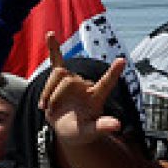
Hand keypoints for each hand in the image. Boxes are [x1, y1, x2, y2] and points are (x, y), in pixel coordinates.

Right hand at [38, 32, 124, 146]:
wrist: (69, 130)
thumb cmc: (82, 132)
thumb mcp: (91, 132)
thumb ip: (102, 127)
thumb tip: (117, 125)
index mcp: (96, 96)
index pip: (107, 82)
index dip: (113, 72)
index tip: (122, 60)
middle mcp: (86, 85)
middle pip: (67, 79)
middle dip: (54, 96)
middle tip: (50, 112)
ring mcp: (74, 82)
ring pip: (57, 74)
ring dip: (46, 92)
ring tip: (46, 108)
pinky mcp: (61, 81)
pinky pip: (57, 60)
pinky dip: (54, 48)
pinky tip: (50, 34)